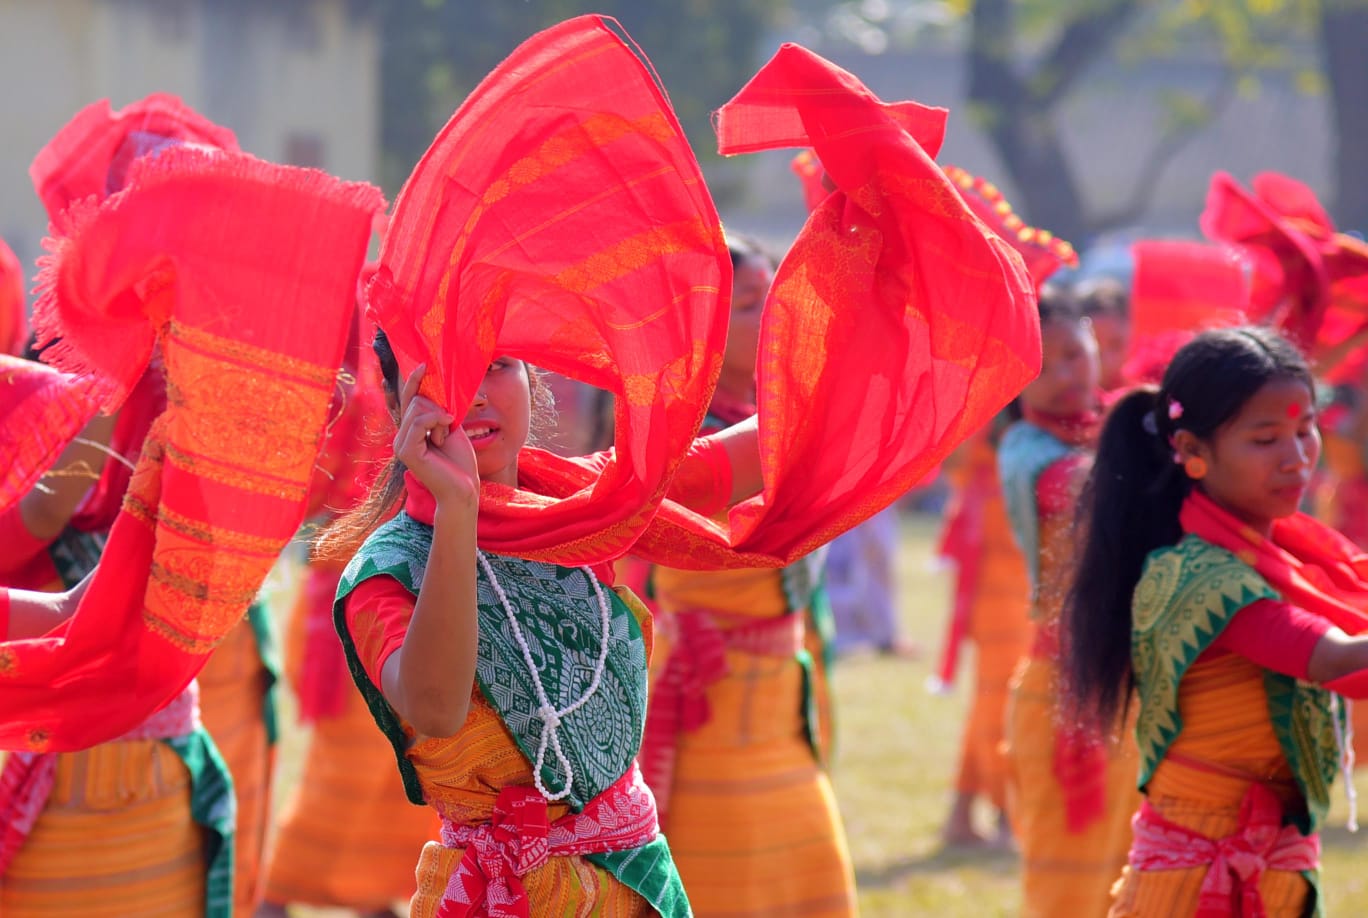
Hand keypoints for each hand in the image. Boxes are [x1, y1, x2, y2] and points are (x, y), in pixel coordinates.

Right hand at [394, 365, 478, 507]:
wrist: (463, 488)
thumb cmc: (460, 461)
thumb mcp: (450, 427)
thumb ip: (439, 410)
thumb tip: (435, 385)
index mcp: (411, 431)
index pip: (408, 399)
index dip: (414, 380)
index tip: (425, 365)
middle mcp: (402, 436)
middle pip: (415, 401)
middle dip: (438, 407)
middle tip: (449, 426)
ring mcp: (401, 444)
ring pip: (418, 409)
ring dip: (440, 417)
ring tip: (446, 435)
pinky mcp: (407, 451)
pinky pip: (419, 422)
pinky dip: (436, 422)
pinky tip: (445, 433)